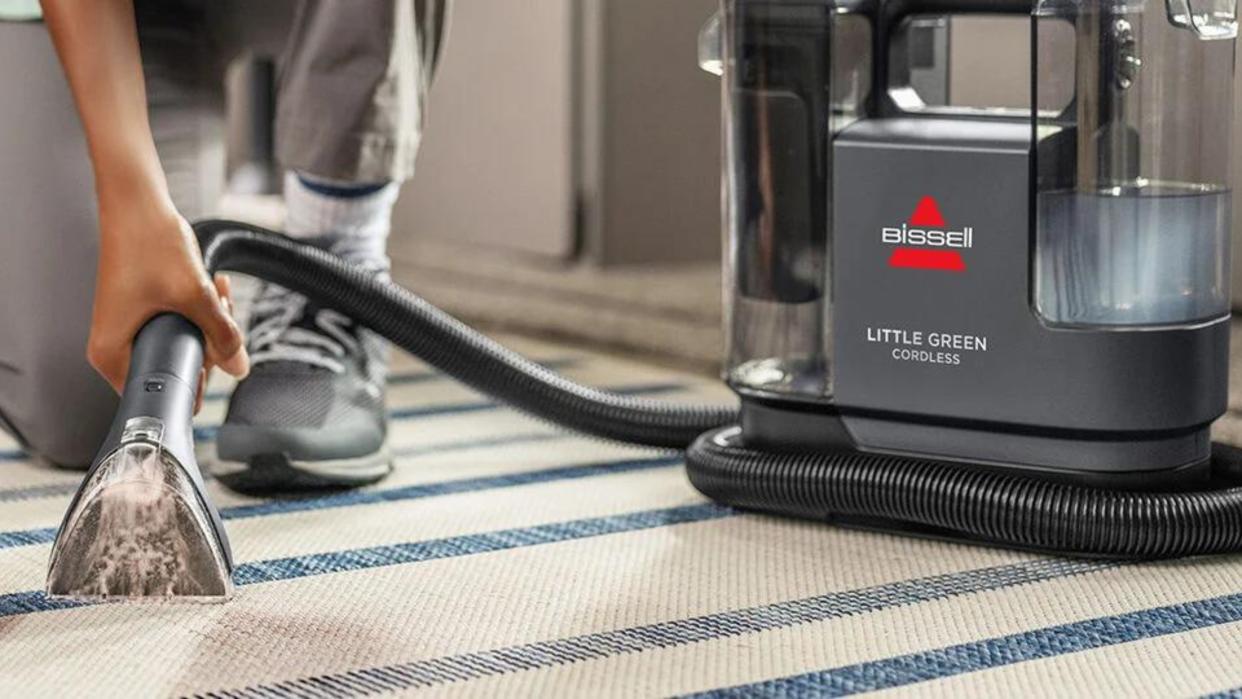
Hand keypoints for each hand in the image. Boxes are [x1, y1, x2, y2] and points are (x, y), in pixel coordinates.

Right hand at [88, 196, 248, 411]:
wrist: (137, 204)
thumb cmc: (147, 243)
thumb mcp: (194, 295)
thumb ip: (221, 335)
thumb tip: (240, 367)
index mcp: (112, 355)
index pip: (165, 392)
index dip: (199, 376)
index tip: (217, 351)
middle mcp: (116, 347)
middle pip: (178, 368)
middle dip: (210, 343)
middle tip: (222, 314)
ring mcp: (130, 331)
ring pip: (184, 344)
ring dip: (210, 323)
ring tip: (218, 292)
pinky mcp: (143, 315)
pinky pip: (180, 325)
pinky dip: (201, 311)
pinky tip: (214, 287)